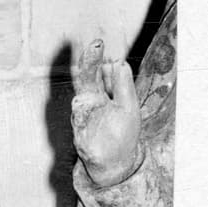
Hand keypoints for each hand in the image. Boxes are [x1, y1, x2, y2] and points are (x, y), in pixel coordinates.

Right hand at [71, 38, 142, 187]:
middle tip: (97, 43)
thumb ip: (123, 86)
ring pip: (83, 83)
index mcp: (106, 93)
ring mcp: (84, 107)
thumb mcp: (128, 107)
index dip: (108, 62)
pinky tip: (90, 90)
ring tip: (93, 51)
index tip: (110, 53)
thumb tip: (120, 62)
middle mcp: (93, 97)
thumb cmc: (122, 135)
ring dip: (87, 67)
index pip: (106, 72)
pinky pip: (80, 104)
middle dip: (92, 58)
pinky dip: (85, 95)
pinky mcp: (79, 120)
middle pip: (90, 73)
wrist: (112, 162)